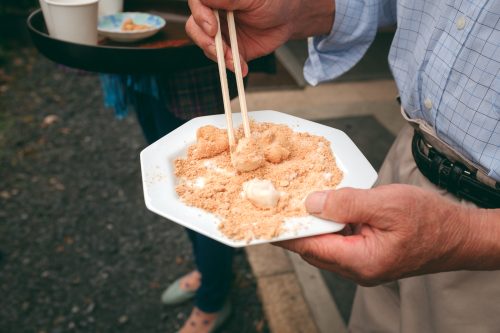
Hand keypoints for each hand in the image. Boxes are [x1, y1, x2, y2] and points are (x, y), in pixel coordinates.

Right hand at [186, 0, 333, 74]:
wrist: (287, 18)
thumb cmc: (272, 1)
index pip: (197, 4)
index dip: (201, 16)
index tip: (213, 29)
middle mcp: (213, 13)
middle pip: (195, 27)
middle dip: (207, 42)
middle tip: (222, 50)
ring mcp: (219, 32)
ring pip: (205, 45)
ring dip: (220, 56)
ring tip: (236, 60)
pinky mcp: (228, 49)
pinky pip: (221, 59)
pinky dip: (230, 65)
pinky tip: (242, 67)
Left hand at [276, 184, 482, 285]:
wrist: (457, 235)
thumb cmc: (430, 221)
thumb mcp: (386, 204)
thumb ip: (347, 204)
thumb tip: (313, 204)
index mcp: (361, 261)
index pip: (312, 247)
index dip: (288, 233)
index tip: (266, 222)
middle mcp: (358, 269)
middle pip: (315, 249)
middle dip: (297, 228)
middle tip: (279, 207)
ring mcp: (362, 264)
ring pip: (326, 246)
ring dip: (313, 226)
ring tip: (298, 205)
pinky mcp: (367, 256)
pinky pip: (339, 242)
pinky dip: (329, 226)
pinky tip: (326, 209)